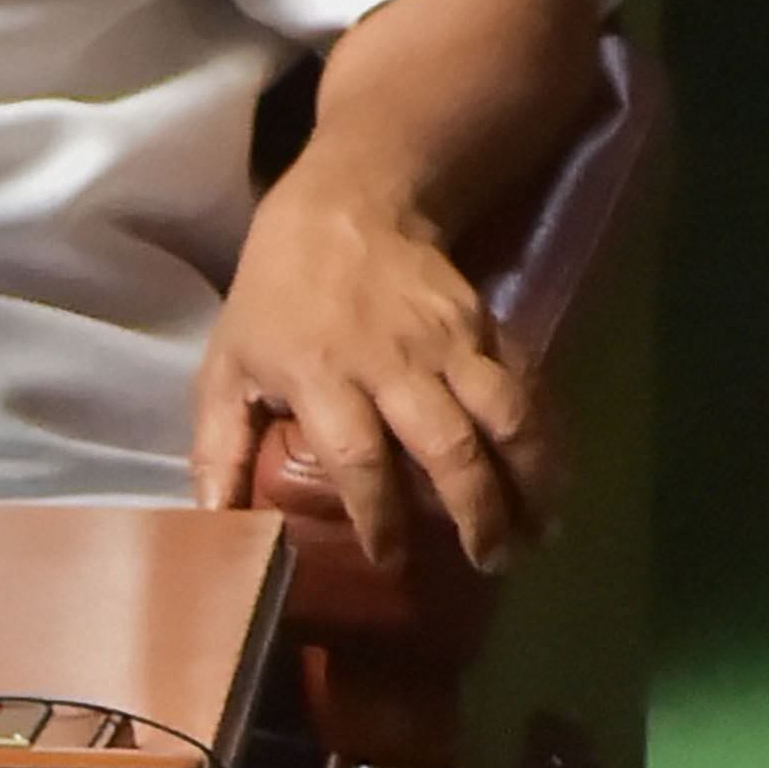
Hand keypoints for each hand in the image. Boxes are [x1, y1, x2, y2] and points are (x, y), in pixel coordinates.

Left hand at [192, 166, 559, 572]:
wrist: (348, 206)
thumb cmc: (275, 296)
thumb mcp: (226, 367)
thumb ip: (218, 448)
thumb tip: (214, 524)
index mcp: (321, 376)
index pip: (358, 457)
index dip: (378, 515)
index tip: (389, 560)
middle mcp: (394, 363)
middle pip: (448, 445)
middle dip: (477, 511)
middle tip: (490, 561)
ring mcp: (449, 342)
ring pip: (505, 415)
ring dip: (531, 478)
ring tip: (541, 533)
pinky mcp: (487, 326)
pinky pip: (528, 386)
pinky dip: (548, 435)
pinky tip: (554, 479)